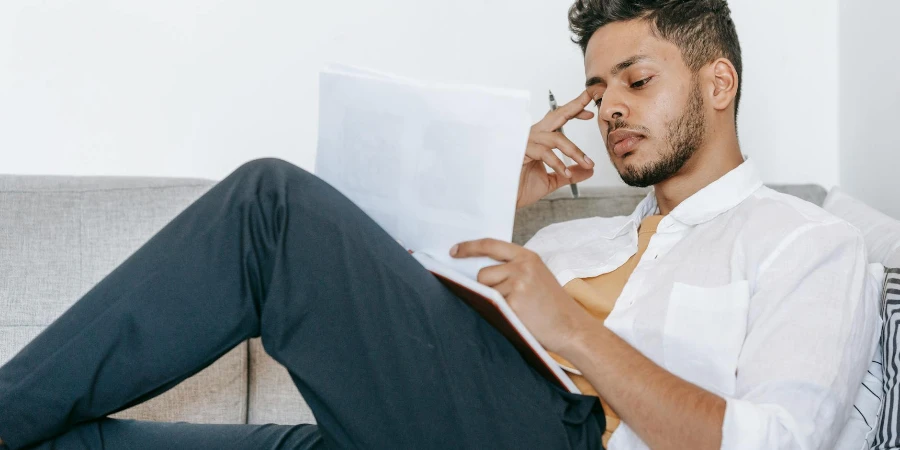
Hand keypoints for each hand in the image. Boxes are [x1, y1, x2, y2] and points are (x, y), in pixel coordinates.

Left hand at [449, 238, 592, 353]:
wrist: (571, 327)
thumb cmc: (552, 305)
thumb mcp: (536, 276)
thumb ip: (513, 268)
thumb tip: (478, 272)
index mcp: (528, 256)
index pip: (490, 244)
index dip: (469, 247)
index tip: (454, 251)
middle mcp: (522, 266)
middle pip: (482, 273)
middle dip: (488, 288)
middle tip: (511, 300)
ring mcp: (518, 284)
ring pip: (485, 290)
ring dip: (494, 301)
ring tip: (518, 309)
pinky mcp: (514, 302)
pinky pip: (492, 306)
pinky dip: (498, 313)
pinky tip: (517, 317)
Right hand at [516, 90, 596, 208]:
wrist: (505, 200)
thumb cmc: (521, 188)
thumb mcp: (552, 180)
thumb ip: (570, 174)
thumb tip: (589, 171)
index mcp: (539, 139)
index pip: (558, 119)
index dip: (574, 112)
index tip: (590, 114)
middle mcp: (533, 135)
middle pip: (556, 115)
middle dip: (574, 106)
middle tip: (589, 98)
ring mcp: (526, 142)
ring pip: (556, 138)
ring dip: (574, 150)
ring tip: (588, 163)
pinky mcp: (520, 151)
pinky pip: (544, 153)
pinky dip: (558, 163)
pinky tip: (566, 173)